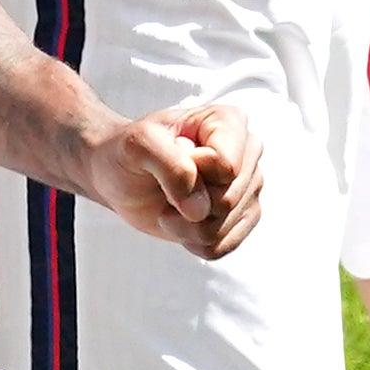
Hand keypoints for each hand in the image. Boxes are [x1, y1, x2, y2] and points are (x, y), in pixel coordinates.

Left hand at [87, 100, 266, 258]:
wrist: (121, 175)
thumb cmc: (130, 151)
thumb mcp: (138, 143)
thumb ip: (170, 164)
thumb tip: (199, 209)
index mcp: (229, 122)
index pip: (226, 166)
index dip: (191, 172)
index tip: (170, 155)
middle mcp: (247, 155)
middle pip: (227, 200)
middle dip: (184, 201)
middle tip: (165, 183)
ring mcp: (247, 190)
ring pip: (221, 228)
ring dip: (183, 224)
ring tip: (169, 200)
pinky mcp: (240, 221)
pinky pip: (219, 248)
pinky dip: (189, 240)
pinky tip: (179, 219)